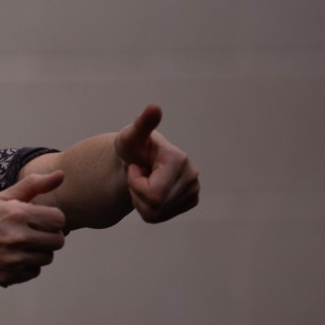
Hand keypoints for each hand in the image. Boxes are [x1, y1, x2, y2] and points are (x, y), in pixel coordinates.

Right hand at [0, 171, 67, 287]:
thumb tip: (61, 175)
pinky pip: (33, 272)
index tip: (40, 219)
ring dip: (38, 252)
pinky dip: (26, 267)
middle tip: (32, 233)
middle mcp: (16, 237)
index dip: (52, 219)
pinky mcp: (7, 277)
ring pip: (47, 258)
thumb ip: (31, 186)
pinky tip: (10, 257)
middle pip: (58, 241)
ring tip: (19, 245)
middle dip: (49, 236)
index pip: (58, 219)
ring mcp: (12, 259)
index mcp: (15, 213)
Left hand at [114, 104, 200, 222]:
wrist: (137, 159)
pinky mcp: (191, 201)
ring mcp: (194, 189)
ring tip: (145, 181)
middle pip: (154, 206)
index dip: (135, 185)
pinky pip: (159, 217)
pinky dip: (149, 207)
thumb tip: (154, 107)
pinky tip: (152, 190)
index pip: (153, 195)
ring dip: (141, 201)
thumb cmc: (132, 147)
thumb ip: (142, 124)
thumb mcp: (130, 136)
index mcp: (179, 160)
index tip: (135, 167)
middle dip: (137, 193)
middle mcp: (192, 175)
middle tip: (139, 175)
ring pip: (155, 214)